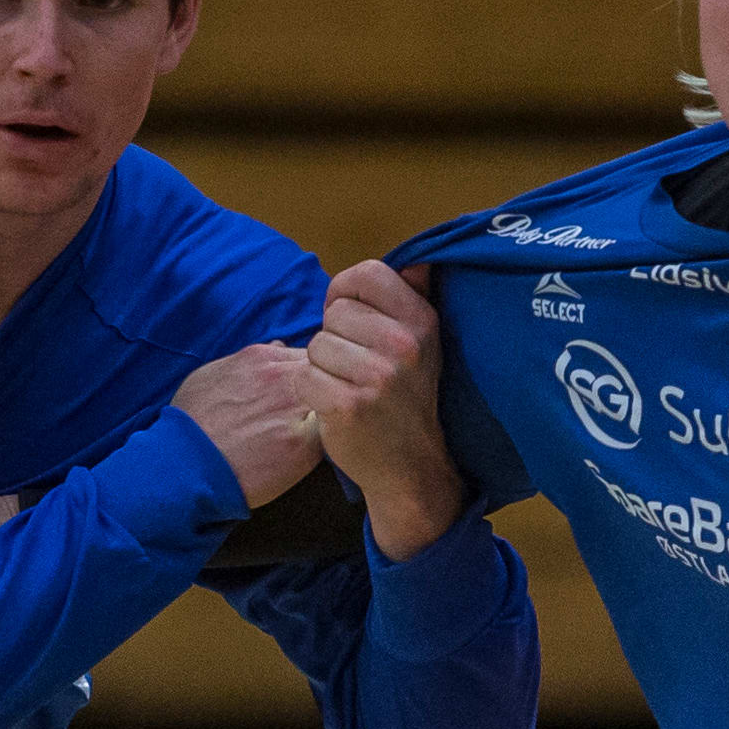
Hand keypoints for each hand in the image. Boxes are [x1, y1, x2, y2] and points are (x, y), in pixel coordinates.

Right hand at [172, 341, 326, 509]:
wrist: (183, 465)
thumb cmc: (191, 421)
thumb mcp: (211, 375)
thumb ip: (247, 360)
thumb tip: (277, 348)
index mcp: (262, 358)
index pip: (309, 353)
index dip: (313, 371)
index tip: (306, 387)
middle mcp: (283, 380)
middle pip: (328, 374)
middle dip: (326, 389)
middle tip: (312, 410)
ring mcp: (296, 412)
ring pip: (332, 403)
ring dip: (328, 415)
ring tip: (311, 431)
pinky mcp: (303, 447)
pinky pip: (328, 437)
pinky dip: (324, 442)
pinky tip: (306, 452)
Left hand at [305, 264, 467, 560]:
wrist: (409, 467)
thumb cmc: (406, 398)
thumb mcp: (424, 344)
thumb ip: (414, 299)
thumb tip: (416, 262)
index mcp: (422, 321)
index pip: (367, 273)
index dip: (346, 292)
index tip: (350, 318)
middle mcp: (404, 345)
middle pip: (334, 313)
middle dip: (335, 337)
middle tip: (355, 367)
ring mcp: (377, 377)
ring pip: (315, 345)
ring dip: (322, 367)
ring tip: (348, 387)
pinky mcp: (348, 406)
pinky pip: (304, 377)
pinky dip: (311, 393)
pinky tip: (334, 406)